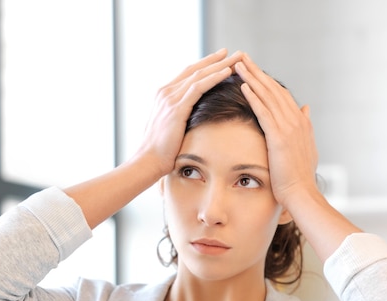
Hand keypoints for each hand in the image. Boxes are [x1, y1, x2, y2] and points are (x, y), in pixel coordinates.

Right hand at [137, 49, 243, 176]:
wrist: (147, 162)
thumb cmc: (159, 153)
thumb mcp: (169, 130)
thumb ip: (177, 120)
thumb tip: (189, 123)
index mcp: (163, 96)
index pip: (188, 74)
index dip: (206, 65)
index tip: (222, 59)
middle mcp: (166, 93)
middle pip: (195, 70)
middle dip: (216, 60)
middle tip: (235, 53)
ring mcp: (170, 99)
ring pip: (199, 75)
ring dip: (220, 65)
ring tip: (238, 59)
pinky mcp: (176, 108)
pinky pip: (198, 87)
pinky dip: (214, 77)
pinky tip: (227, 72)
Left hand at [235, 54, 318, 208]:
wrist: (301, 194)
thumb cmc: (300, 177)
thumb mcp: (306, 148)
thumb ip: (306, 127)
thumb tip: (306, 109)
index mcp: (300, 122)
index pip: (281, 95)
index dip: (266, 81)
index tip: (253, 69)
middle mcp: (296, 120)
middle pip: (273, 89)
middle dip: (256, 72)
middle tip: (241, 57)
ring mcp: (289, 128)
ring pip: (268, 96)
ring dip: (252, 78)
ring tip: (237, 65)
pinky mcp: (279, 137)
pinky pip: (264, 112)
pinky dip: (254, 97)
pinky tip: (243, 86)